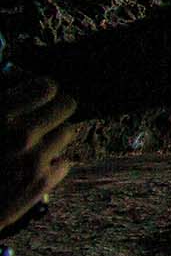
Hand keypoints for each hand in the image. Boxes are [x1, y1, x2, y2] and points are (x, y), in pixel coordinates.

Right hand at [0, 79, 78, 233]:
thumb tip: (17, 70)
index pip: (47, 86)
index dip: (41, 88)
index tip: (34, 93)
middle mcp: (20, 137)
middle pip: (67, 105)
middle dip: (54, 107)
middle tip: (39, 113)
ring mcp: (33, 162)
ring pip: (67, 132)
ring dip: (52, 133)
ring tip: (31, 140)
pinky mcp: (39, 185)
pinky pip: (64, 161)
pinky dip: (51, 161)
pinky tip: (30, 163)